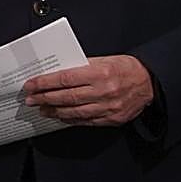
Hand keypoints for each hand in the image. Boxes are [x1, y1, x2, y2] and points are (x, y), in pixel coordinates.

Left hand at [23, 55, 153, 126]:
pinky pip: (85, 121)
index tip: (32, 84)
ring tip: (42, 109)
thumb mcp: (106, 60)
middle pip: (66, 97)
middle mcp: (103, 91)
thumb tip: (59, 74)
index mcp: (101, 73)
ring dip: (54, 111)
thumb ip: (83, 67)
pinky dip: (70, 119)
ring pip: (73, 112)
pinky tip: (60, 116)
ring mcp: (107, 108)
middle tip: (30, 99)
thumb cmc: (127, 68)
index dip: (45, 83)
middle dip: (44, 98)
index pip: (65, 79)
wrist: (150, 83)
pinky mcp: (110, 119)